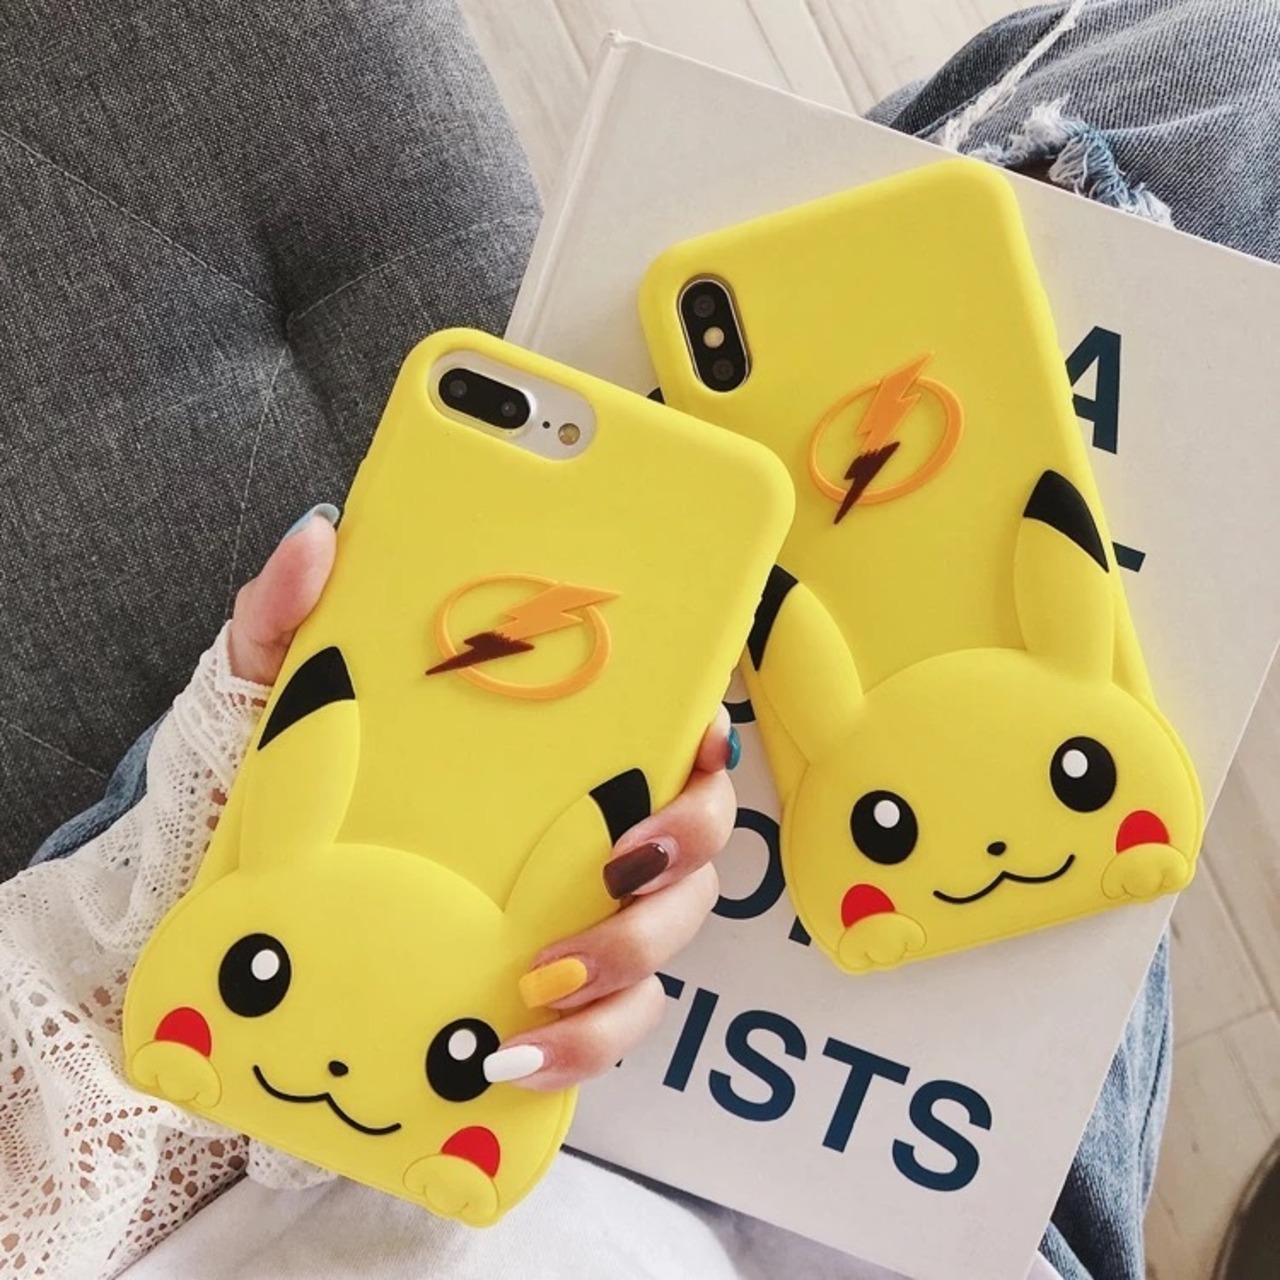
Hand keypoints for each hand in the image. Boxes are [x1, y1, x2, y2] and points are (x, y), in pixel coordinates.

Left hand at [227, 506, 737, 1092]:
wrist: (235, 886)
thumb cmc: (283, 769)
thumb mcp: (277, 681)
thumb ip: (287, 608)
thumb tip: (320, 533)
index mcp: (548, 741)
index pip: (665, 722)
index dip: (707, 726)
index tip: (700, 734)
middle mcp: (582, 818)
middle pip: (698, 825)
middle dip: (688, 843)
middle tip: (623, 859)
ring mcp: (570, 904)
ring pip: (670, 929)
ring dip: (634, 955)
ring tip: (546, 979)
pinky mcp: (544, 985)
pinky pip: (607, 1021)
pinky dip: (586, 1041)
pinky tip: (517, 1052)